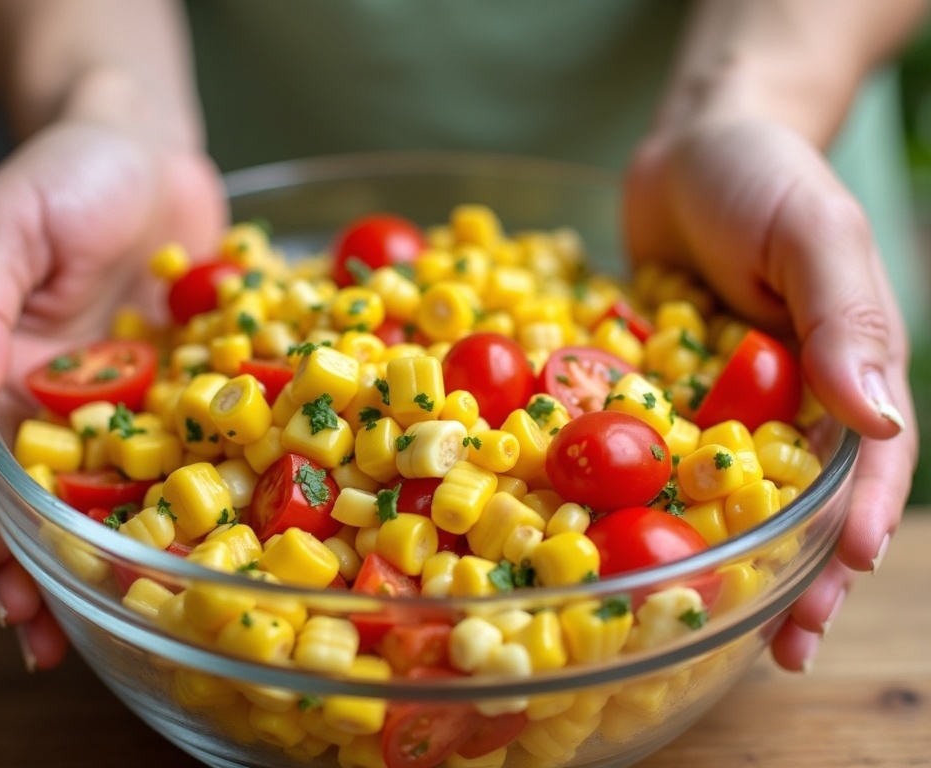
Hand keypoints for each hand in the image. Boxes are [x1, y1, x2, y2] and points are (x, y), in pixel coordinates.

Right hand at [0, 119, 225, 669]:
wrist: (150, 144)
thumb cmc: (65, 171)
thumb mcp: (1, 226)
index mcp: (8, 374)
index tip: (0, 581)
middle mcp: (70, 401)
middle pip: (49, 497)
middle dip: (46, 565)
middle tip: (52, 635)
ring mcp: (138, 399)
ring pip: (127, 488)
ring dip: (124, 551)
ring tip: (131, 613)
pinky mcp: (198, 385)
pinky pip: (202, 444)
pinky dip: (207, 490)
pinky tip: (226, 536)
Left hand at [623, 117, 916, 670]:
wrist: (688, 148)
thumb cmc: (766, 179)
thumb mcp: (816, 233)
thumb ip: (846, 319)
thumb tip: (877, 417)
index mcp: (838, 373)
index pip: (864, 461)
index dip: (859, 519)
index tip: (845, 573)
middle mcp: (779, 403)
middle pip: (795, 500)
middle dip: (795, 570)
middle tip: (784, 642)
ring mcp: (711, 404)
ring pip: (718, 494)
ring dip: (717, 556)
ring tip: (707, 622)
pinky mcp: (650, 391)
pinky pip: (644, 449)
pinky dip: (636, 495)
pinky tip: (613, 541)